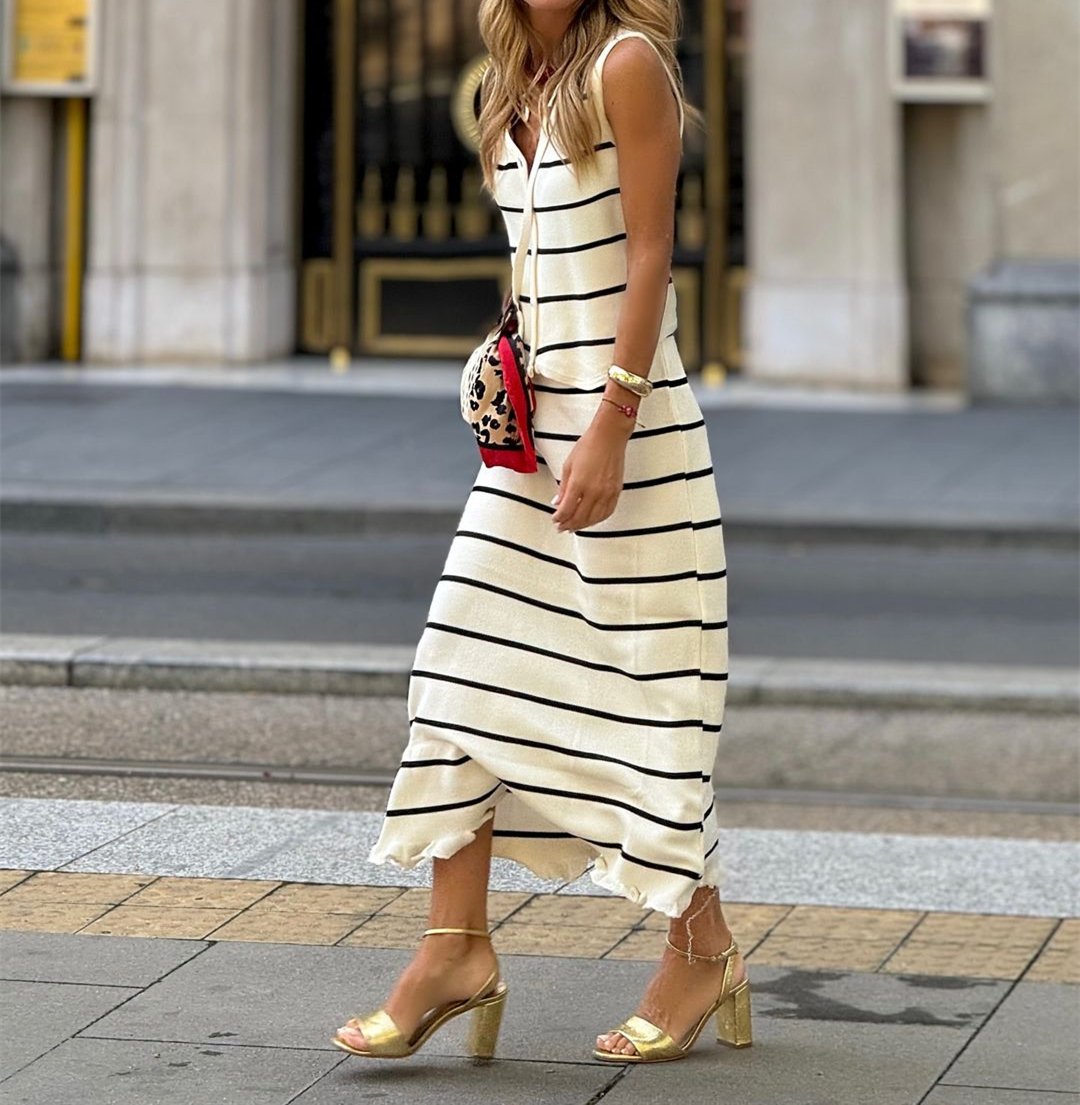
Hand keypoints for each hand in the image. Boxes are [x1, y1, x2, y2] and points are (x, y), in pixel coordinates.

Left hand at [550, 413, 630, 532]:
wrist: (609, 437)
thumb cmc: (588, 446)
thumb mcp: (568, 465)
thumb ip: (563, 487)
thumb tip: (557, 502)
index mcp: (579, 484)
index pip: (566, 510)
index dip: (559, 518)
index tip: (555, 520)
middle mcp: (594, 491)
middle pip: (580, 517)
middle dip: (569, 525)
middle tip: (562, 528)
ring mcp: (607, 492)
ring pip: (594, 518)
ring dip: (583, 525)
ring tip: (574, 527)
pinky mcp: (616, 491)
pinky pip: (607, 512)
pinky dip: (598, 519)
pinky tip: (592, 520)